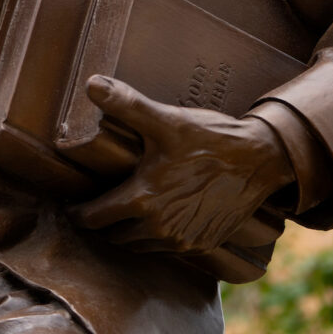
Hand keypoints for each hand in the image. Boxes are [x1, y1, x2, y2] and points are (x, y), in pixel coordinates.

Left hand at [69, 76, 293, 253]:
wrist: (261, 161)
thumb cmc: (210, 139)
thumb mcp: (165, 120)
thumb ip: (126, 105)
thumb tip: (91, 84)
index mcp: (143, 200)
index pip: (93, 218)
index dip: (77, 212)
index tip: (70, 204)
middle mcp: (159, 227)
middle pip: (112, 235)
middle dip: (98, 223)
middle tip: (91, 205)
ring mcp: (181, 240)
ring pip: (137, 245)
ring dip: (124, 232)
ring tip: (118, 211)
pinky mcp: (201, 244)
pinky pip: (164, 249)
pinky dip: (150, 238)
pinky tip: (150, 218)